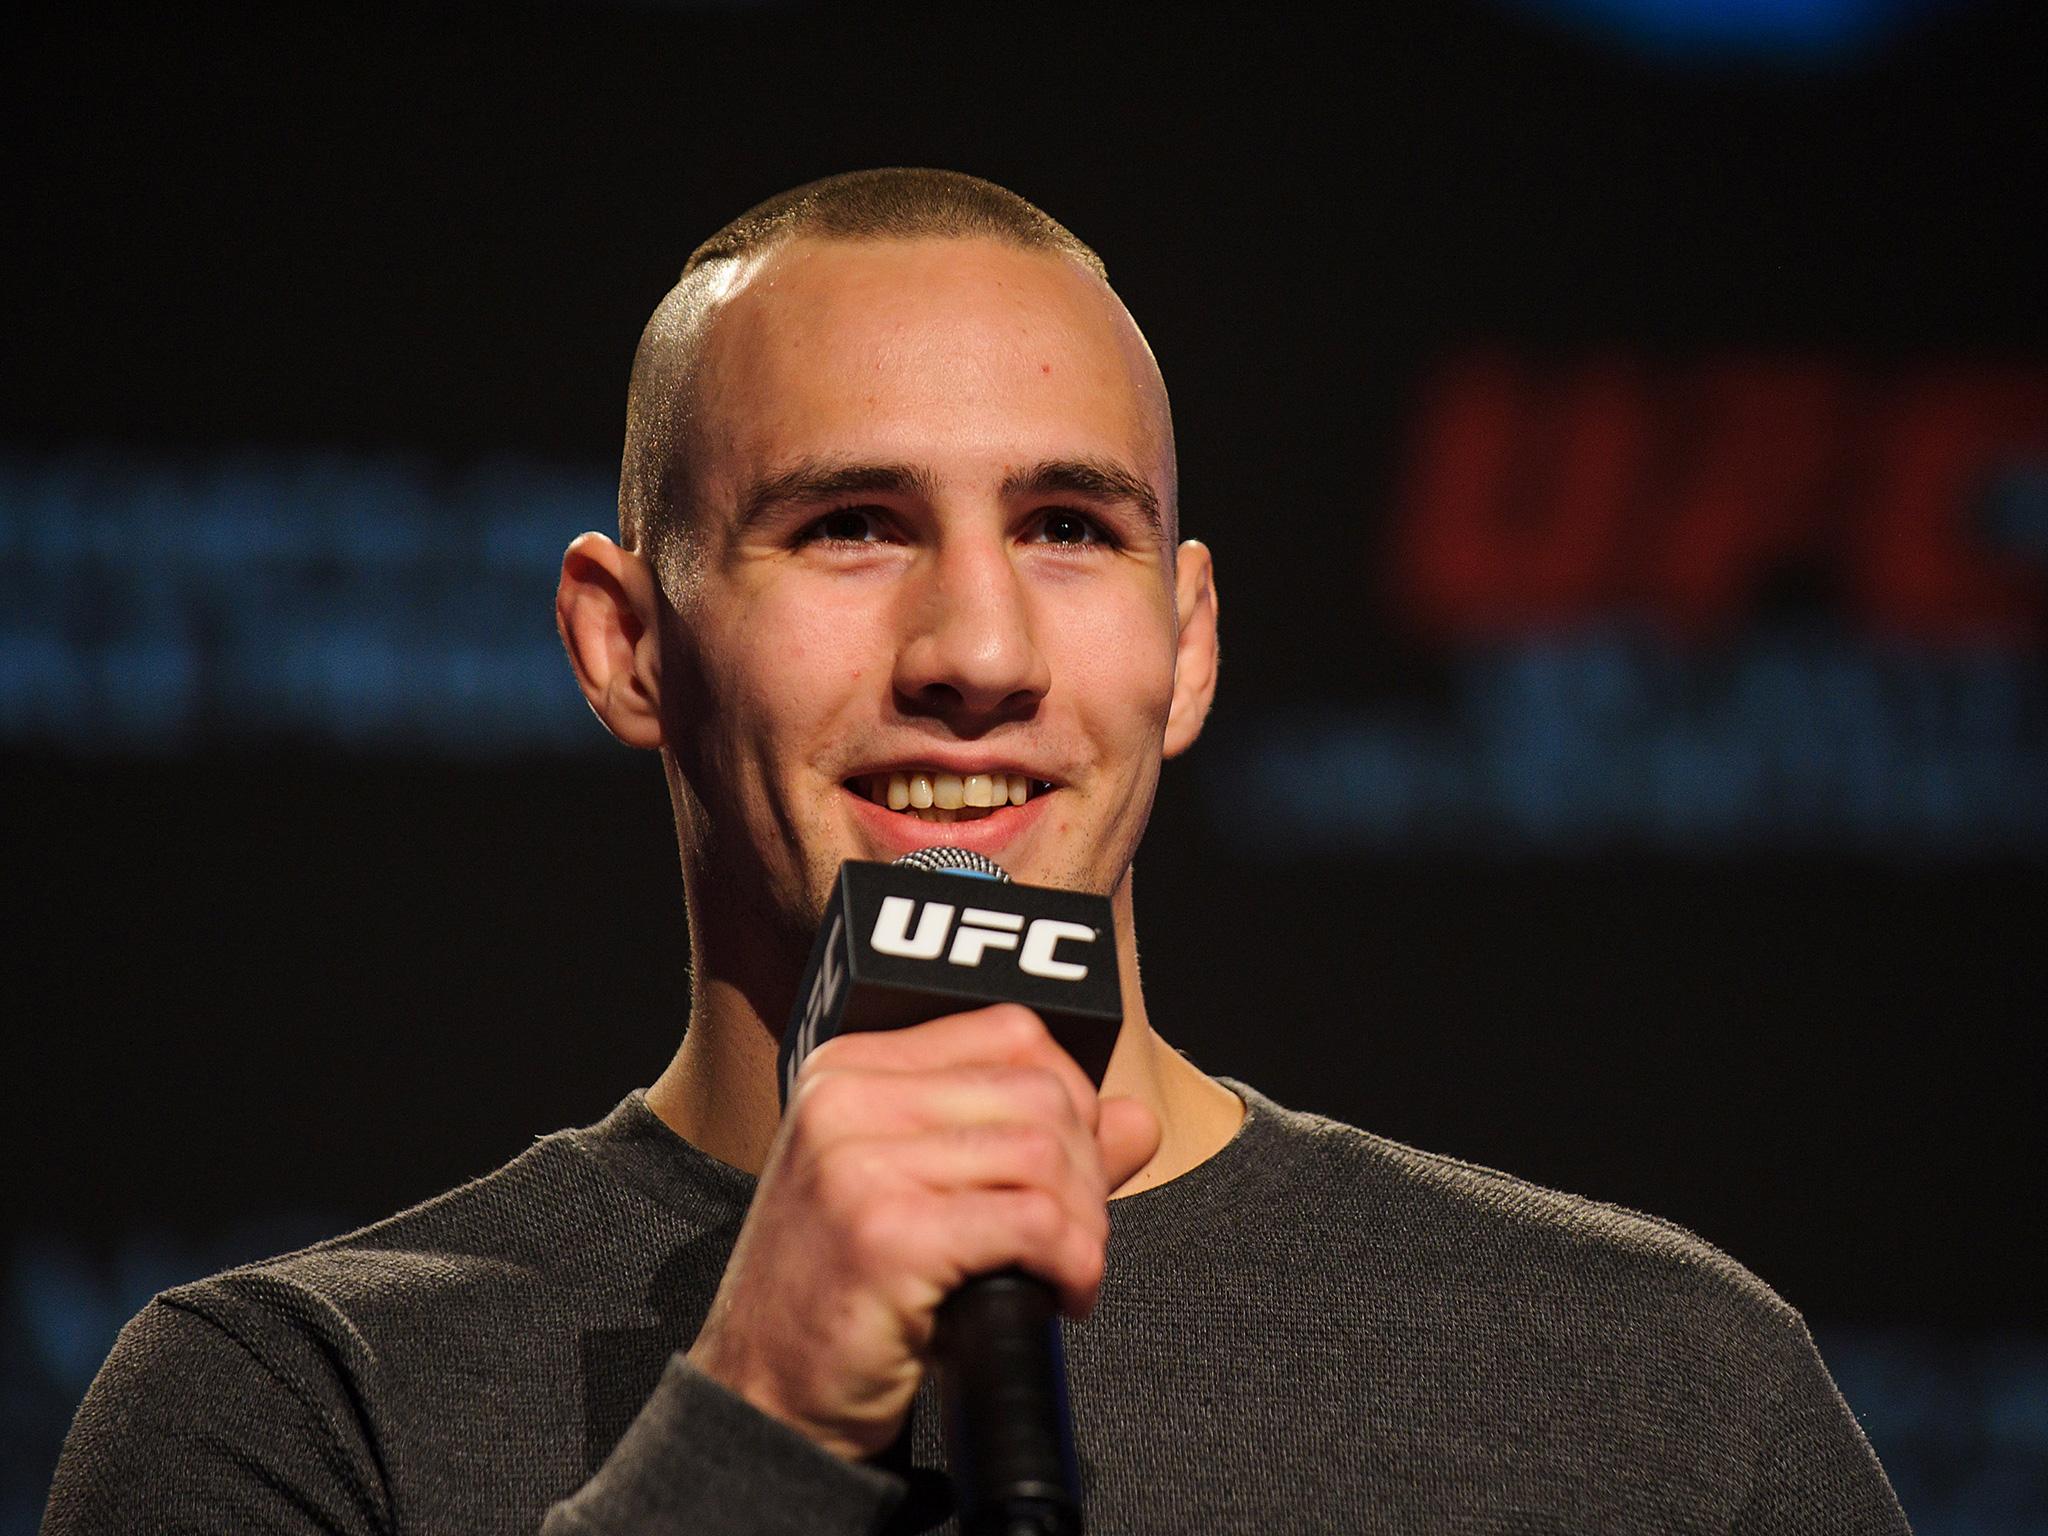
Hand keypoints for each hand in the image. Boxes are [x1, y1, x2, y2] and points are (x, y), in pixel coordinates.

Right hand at [685, 1004, 1160, 1460]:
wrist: (766, 1397)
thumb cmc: (846, 1295)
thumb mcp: (926, 1193)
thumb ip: (1030, 1143)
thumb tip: (1136, 1116)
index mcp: (849, 1069)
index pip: (1011, 1033)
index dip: (1071, 1099)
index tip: (1071, 1168)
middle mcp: (845, 1098)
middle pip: (1039, 1092)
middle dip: (1087, 1172)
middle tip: (1072, 1238)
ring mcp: (858, 1163)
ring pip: (1045, 1155)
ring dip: (1084, 1225)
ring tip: (1065, 1270)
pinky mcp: (887, 1234)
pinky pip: (1035, 1224)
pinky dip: (1074, 1263)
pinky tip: (1060, 1296)